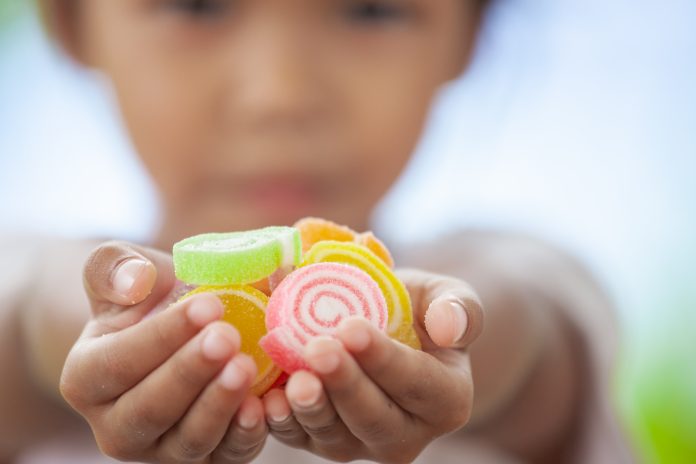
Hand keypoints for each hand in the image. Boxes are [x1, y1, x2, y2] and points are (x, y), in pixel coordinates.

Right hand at [60, 241, 266, 462]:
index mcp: (86, 378)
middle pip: (150, 409)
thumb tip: (136, 278)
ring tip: (246, 366)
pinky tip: (263, 405)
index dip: (162, 336)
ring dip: (219, 405)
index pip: (118, 363)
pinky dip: (245, 435)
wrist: (184, 330)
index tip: (207, 305)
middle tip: (227, 336)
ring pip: (188, 439)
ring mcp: (162, 449)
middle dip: (190, 372)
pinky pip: (225, 456)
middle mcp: (117, 426)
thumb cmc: (150, 298)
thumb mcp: (127, 271)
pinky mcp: (206, 458)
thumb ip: (116, 266)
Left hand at [262, 269, 482, 462]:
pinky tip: (268, 400)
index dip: (383, 358)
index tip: (352, 328)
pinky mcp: (321, 441)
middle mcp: (406, 434)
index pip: (416, 382)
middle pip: (374, 417)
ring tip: (294, 380)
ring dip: (312, 408)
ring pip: (335, 434)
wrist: (386, 329)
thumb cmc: (418, 310)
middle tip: (318, 350)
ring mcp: (361, 443)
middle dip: (344, 385)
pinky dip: (282, 423)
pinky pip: (300, 438)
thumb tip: (449, 328)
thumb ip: (459, 308)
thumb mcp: (446, 297)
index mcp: (446, 400)